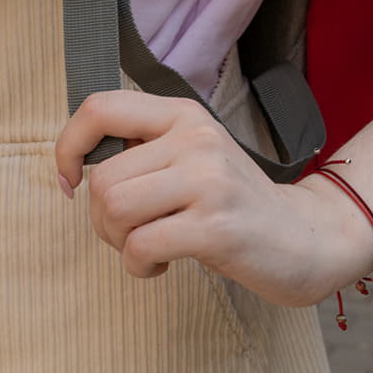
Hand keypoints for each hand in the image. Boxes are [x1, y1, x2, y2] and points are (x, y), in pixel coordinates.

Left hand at [55, 90, 372, 306]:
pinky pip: (140, 246)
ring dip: (118, 241)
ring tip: (146, 246)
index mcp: (182, 114)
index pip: (100, 108)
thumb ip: (143, 149)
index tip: (69, 181)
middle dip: (101, 219)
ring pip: (114, 207)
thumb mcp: (191, 155)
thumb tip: (78, 161)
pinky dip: (139, 265)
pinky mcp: (215, 226)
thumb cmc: (233, 202)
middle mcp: (194, 137)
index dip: (68, 146)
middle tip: (130, 233)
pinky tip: (163, 263)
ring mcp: (207, 180)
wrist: (305, 236)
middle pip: (102, 178)